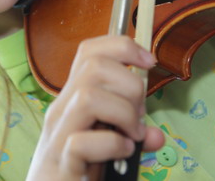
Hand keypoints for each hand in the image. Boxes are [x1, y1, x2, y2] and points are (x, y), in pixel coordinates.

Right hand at [27, 35, 164, 179]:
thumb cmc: (79, 170)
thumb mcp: (109, 145)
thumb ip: (131, 135)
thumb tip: (156, 135)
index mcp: (73, 99)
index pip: (89, 52)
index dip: (123, 47)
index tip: (149, 62)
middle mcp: (62, 111)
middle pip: (93, 66)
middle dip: (129, 84)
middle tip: (138, 115)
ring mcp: (58, 136)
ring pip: (87, 97)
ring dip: (122, 113)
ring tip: (132, 135)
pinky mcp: (60, 164)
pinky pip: (81, 143)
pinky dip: (112, 145)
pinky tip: (122, 153)